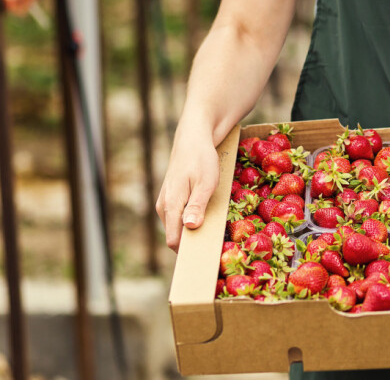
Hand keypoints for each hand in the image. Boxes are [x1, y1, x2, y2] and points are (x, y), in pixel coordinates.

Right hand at [155, 122, 219, 251]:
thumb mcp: (205, 182)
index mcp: (171, 205)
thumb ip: (197, 205)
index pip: (174, 241)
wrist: (193, 139)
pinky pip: (180, 218)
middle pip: (176, 237)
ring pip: (179, 227)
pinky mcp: (172, 200)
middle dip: (194, 243)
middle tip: (217, 246)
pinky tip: (208, 219)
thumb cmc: (201, 160)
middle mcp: (164, 207)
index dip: (189, 253)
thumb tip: (190, 227)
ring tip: (216, 232)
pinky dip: (193, 222)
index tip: (207, 258)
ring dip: (194, 232)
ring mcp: (166, 203)